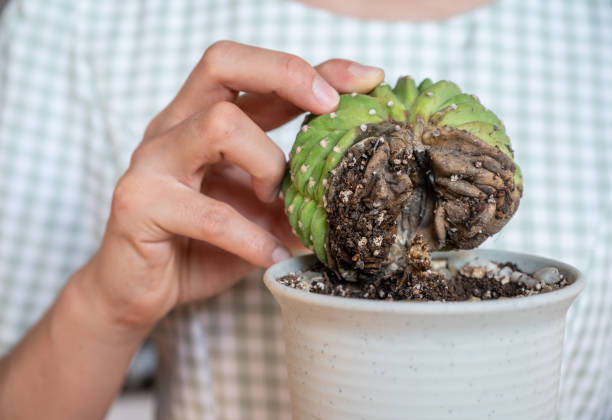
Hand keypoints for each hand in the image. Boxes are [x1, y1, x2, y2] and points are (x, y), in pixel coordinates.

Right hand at [76, 41, 384, 332]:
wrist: (139, 290)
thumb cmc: (199, 245)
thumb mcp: (259, 215)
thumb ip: (296, 196)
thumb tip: (356, 191)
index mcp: (201, 119)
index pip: (255, 72)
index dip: (311, 67)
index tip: (366, 78)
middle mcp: (173, 127)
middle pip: (223, 63)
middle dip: (287, 75)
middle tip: (330, 107)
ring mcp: (152, 161)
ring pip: (218, 126)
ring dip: (267, 163)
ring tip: (277, 201)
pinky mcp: (138, 203)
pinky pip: (208, 213)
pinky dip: (251, 237)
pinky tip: (270, 256)